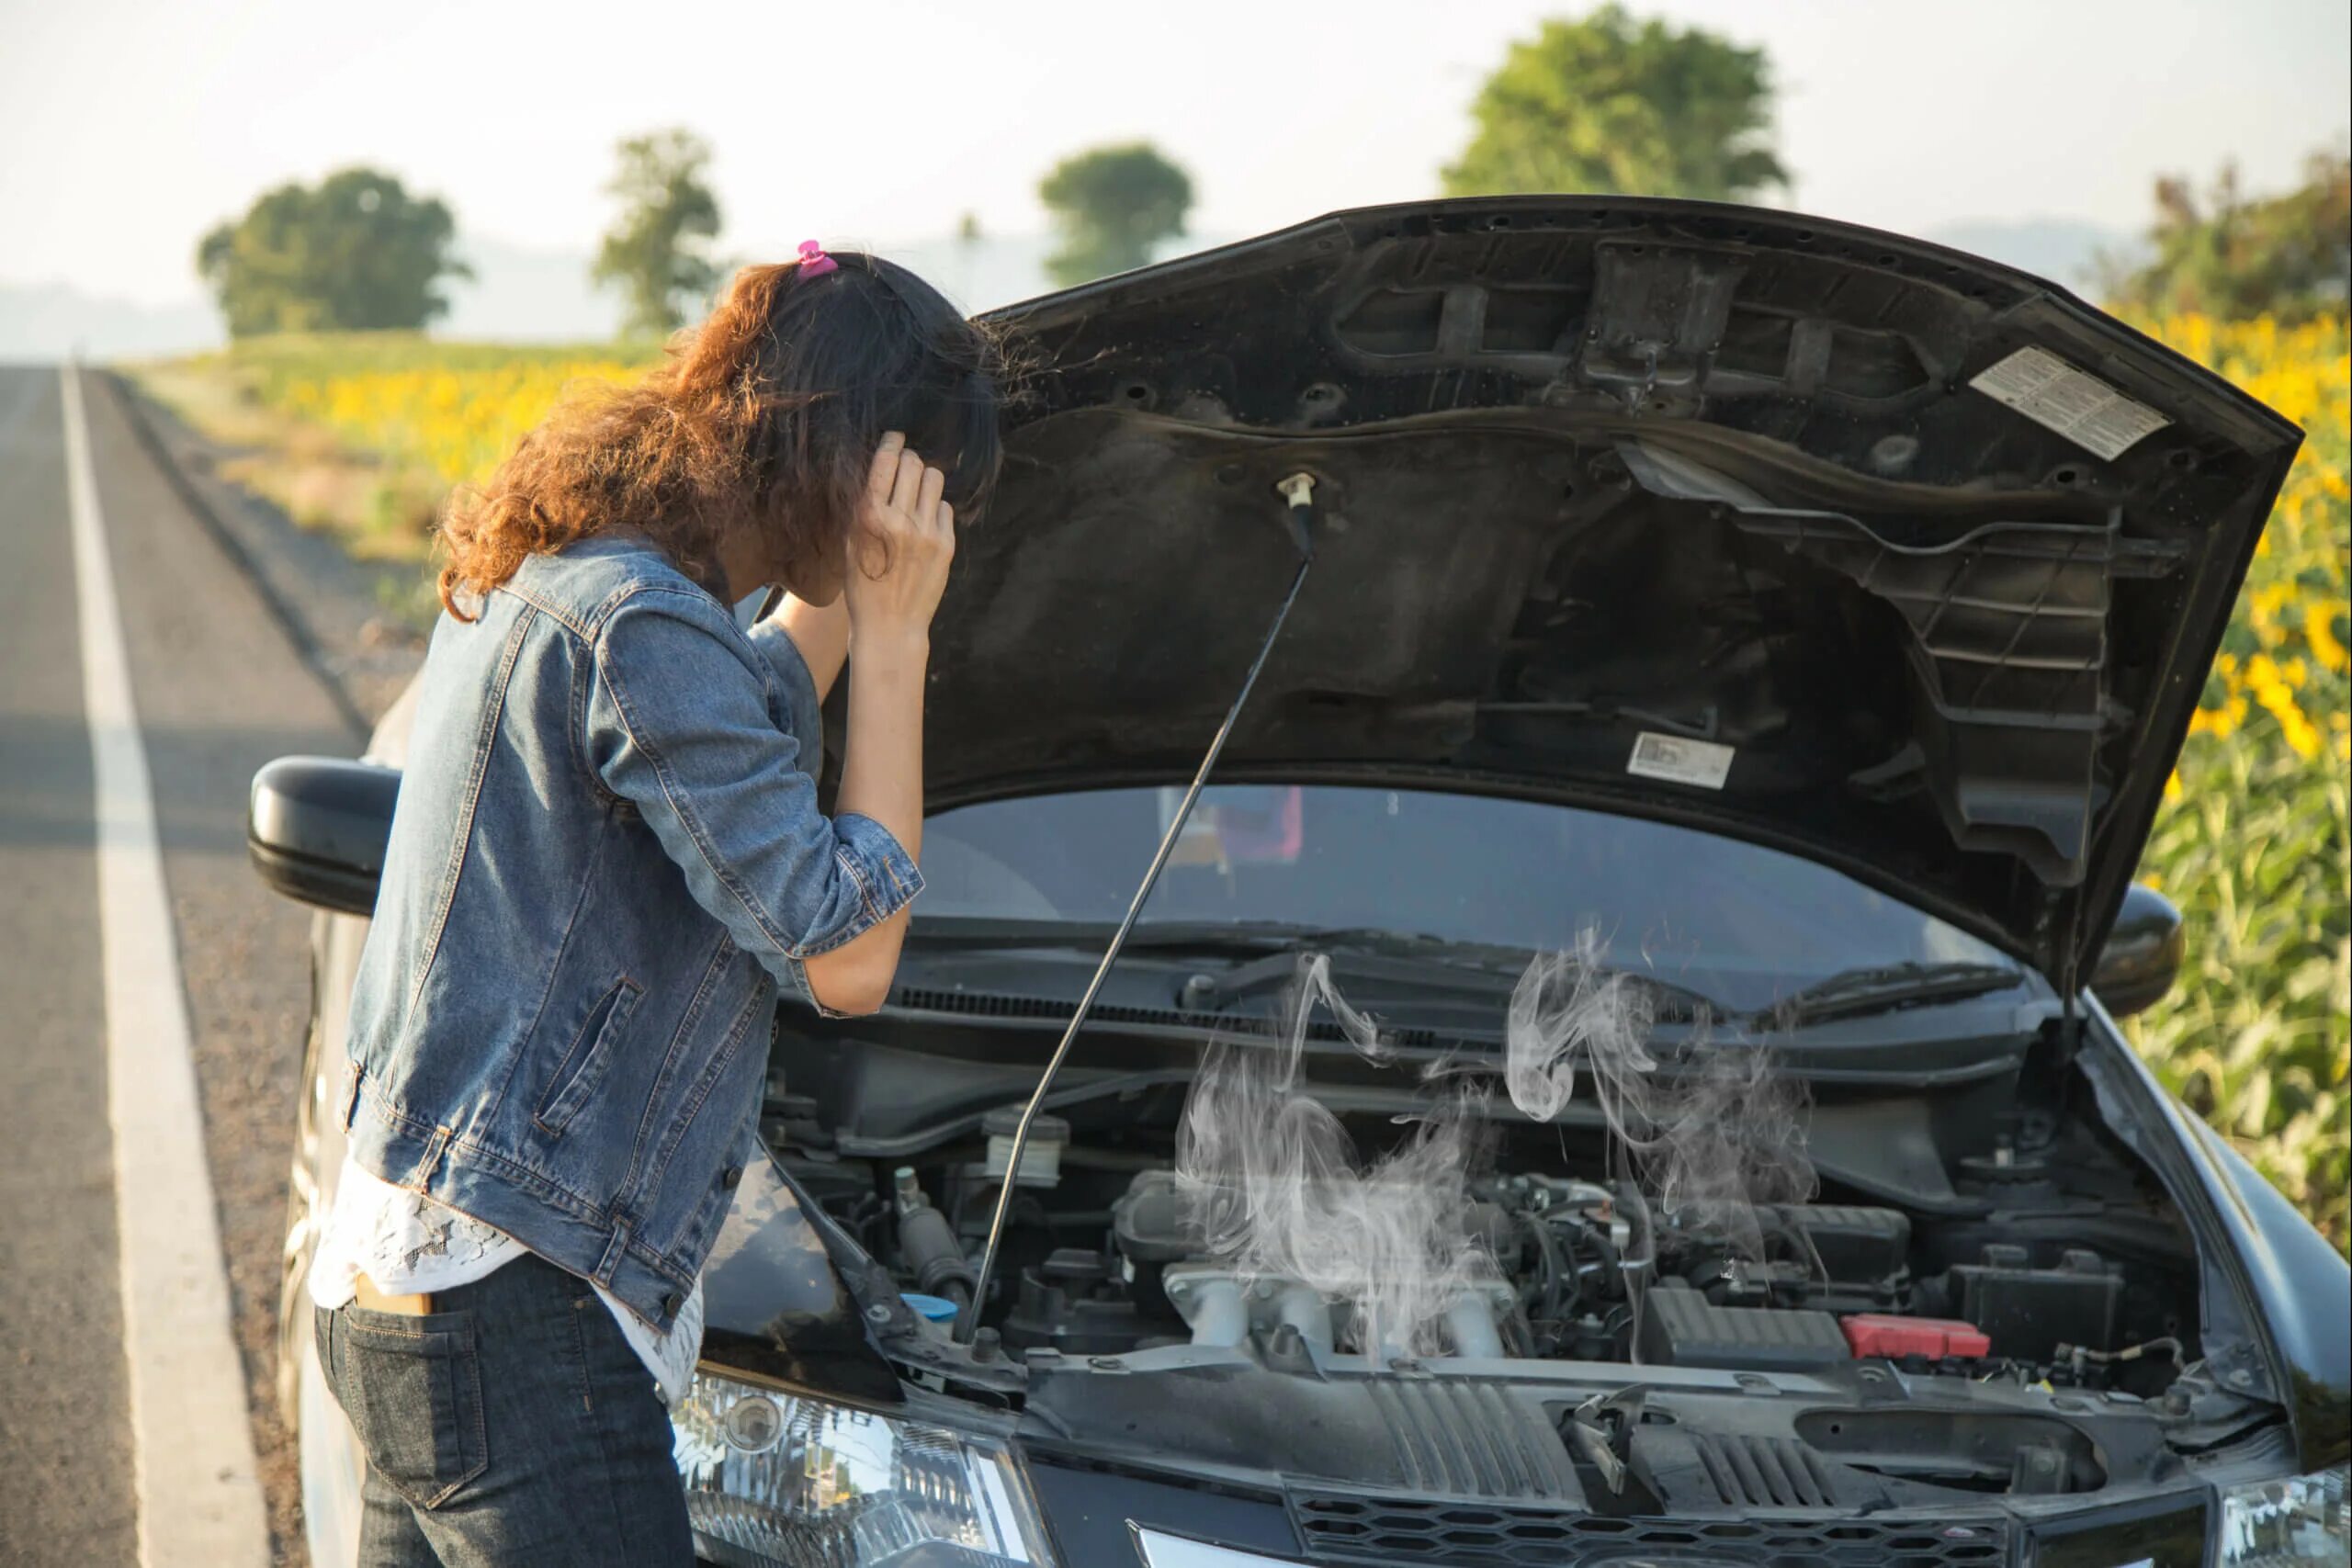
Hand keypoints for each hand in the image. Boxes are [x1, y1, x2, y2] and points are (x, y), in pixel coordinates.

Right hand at [843, 432, 953, 647]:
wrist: (889, 626)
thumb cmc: (862, 584)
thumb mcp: (849, 542)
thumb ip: (862, 505)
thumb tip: (877, 467)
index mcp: (868, 516)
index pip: (886, 460)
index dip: (892, 442)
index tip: (895, 437)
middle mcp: (899, 520)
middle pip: (914, 463)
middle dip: (909, 460)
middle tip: (905, 468)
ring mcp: (926, 532)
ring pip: (934, 479)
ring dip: (924, 480)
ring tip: (916, 494)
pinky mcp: (946, 545)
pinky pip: (945, 507)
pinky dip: (935, 508)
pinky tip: (924, 524)